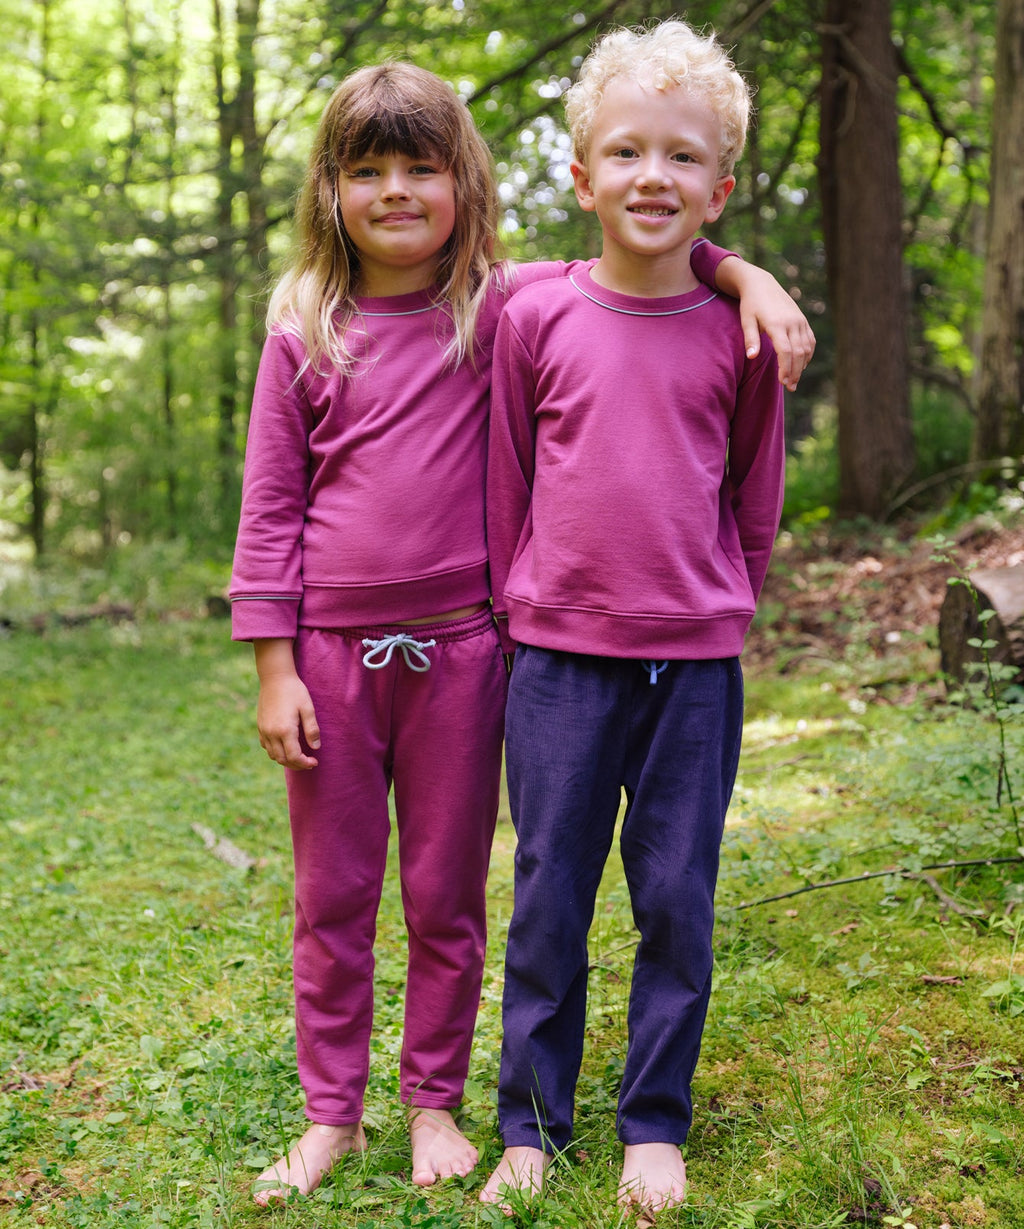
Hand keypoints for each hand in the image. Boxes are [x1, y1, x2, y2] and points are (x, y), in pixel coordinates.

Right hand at [253, 639, 319, 769]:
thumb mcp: (308, 708)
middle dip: (297, 765)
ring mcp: (264, 730)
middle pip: (283, 760)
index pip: (294, 757)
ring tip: (298, 757)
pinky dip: (276, 752)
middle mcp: (272, 733)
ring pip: (273, 755)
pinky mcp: (260, 726)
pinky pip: (266, 746)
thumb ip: (312, 729)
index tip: (314, 762)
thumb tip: (315, 747)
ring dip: (286, 760)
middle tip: (309, 762)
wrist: (275, 677)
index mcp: (285, 730)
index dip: (305, 763)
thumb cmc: (294, 691)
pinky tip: (285, 747)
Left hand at [741, 293, 815, 391]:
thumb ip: (750, 339)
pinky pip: (810, 340)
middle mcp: (792, 322)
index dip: (786, 369)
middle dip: (795, 372)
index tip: (782, 382)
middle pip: (798, 352)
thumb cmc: (750, 304)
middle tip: (790, 387)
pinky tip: (801, 365)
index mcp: (777, 323)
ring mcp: (800, 320)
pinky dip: (808, 354)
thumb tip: (751, 357)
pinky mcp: (803, 320)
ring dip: (802, 365)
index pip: (785, 351)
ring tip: (795, 380)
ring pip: (807, 347)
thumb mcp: (746, 320)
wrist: (761, 284)